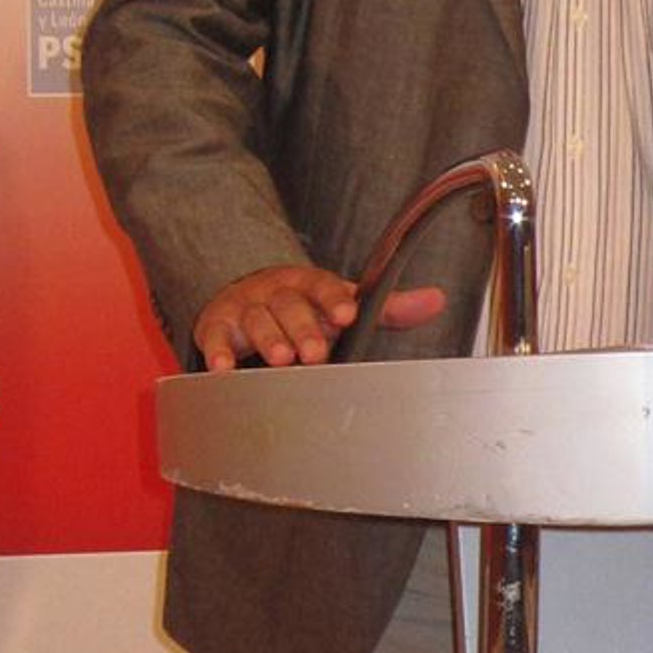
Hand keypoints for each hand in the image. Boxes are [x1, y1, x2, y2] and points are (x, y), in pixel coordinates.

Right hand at [193, 264, 444, 372]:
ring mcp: (247, 307)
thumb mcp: (341, 304)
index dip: (334, 299)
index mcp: (309, 285)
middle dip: (303, 328)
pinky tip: (224, 367)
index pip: (322, 286)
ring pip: (257, 319)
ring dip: (268, 339)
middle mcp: (277, 292)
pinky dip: (218, 351)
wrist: (245, 296)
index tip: (346, 314)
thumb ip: (388, 308)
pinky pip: (216, 335)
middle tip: (315, 352)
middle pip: (290, 305)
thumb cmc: (303, 308)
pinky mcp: (218, 324)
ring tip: (281, 360)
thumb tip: (437, 300)